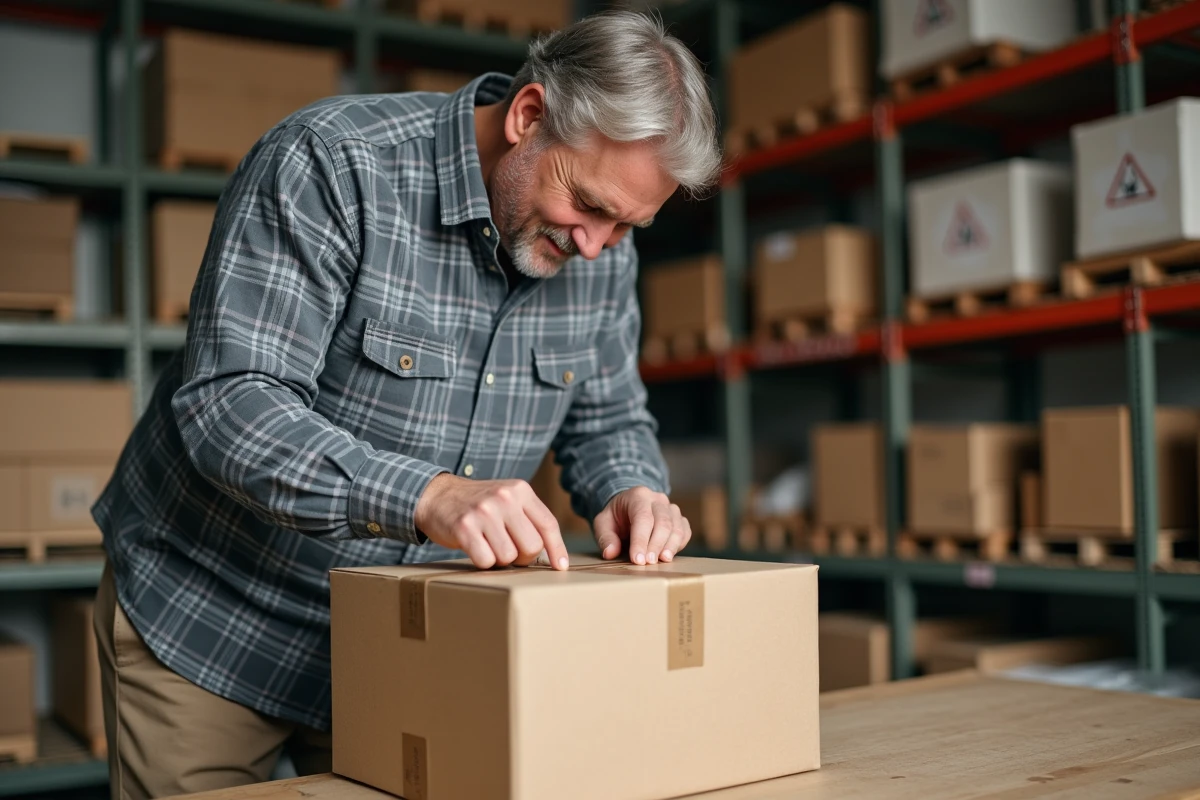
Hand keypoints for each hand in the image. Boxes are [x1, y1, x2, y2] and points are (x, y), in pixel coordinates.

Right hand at [414, 473, 568, 570]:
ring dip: (500, 559)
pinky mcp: (464, 527)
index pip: (548, 524)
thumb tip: (554, 555)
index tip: (560, 567)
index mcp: (520, 490)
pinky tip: (475, 548)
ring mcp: (484, 512)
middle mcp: (504, 498)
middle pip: (532, 546)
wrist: (436, 495)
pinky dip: (482, 562)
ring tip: (489, 545)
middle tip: (509, 551)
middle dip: (522, 557)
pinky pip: (486, 561)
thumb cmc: (478, 505)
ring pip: (509, 556)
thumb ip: (529, 518)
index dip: (557, 549)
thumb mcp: (507, 499)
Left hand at [592, 486, 690, 564]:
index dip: (641, 540)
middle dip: (656, 545)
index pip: (642, 517)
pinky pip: (685, 532)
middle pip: (663, 522)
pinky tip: (669, 556)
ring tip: (662, 561)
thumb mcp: (603, 523)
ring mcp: (671, 508)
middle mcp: (657, 499)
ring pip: (677, 527)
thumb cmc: (615, 517)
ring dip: (670, 546)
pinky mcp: (679, 519)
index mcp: (638, 496)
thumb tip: (610, 553)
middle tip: (648, 563)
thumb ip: (605, 537)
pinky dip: (679, 545)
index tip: (638, 559)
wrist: (628, 507)